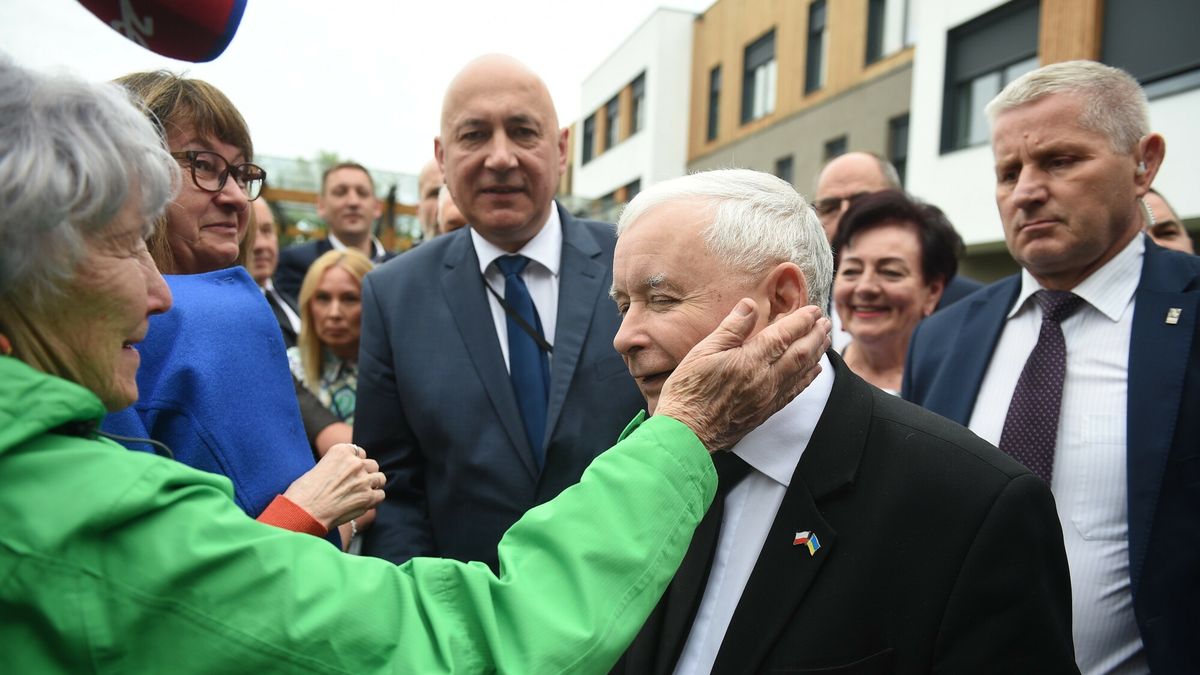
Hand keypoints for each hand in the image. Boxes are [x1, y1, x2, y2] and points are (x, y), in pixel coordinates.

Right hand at [281, 443, 384, 529]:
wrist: (303, 512)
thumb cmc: (303, 493)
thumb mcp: (318, 468)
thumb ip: (336, 466)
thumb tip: (345, 473)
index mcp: (341, 451)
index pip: (358, 452)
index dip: (355, 463)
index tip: (349, 473)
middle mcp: (355, 462)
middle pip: (371, 464)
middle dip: (366, 474)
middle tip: (355, 485)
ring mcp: (363, 479)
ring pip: (380, 478)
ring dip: (372, 486)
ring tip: (360, 494)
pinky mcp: (368, 497)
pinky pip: (380, 495)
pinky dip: (374, 499)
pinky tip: (363, 504)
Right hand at [656, 300, 829, 451]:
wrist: (687, 433)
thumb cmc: (689, 390)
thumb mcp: (702, 351)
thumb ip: (731, 328)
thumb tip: (750, 305)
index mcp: (750, 360)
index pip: (784, 335)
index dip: (802, 320)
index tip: (813, 309)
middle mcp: (765, 379)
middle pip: (801, 352)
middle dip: (816, 334)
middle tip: (825, 320)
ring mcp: (768, 397)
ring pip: (802, 371)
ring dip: (817, 352)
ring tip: (826, 338)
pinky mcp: (766, 411)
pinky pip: (795, 391)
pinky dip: (808, 377)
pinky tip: (814, 369)